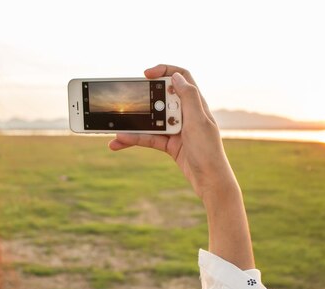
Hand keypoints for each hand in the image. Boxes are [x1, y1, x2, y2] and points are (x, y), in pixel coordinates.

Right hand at [108, 64, 239, 200]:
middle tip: (126, 103)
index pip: (181, 77)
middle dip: (142, 100)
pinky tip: (120, 141)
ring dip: (132, 125)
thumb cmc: (208, 152)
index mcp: (195, 104)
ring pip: (150, 121)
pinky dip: (134, 139)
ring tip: (114, 128)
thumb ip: (188, 98)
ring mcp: (176, 129)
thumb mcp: (198, 122)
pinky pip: (148, 137)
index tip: (146, 74)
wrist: (210, 181)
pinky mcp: (169, 144)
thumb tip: (176, 76)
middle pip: (160, 99)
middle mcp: (185, 114)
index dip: (164, 71)